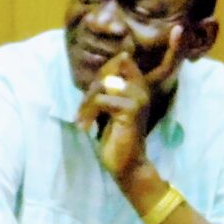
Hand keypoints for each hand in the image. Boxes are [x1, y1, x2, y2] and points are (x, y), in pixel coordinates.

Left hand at [75, 30, 183, 177]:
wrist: (127, 164)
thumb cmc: (114, 135)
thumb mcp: (108, 107)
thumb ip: (105, 88)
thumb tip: (93, 70)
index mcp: (138, 85)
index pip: (121, 59)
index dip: (104, 67)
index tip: (92, 94)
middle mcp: (141, 88)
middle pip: (109, 68)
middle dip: (91, 87)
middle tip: (82, 109)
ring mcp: (138, 98)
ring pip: (103, 84)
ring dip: (87, 103)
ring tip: (82, 119)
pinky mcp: (130, 110)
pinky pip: (102, 100)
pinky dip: (89, 113)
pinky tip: (86, 127)